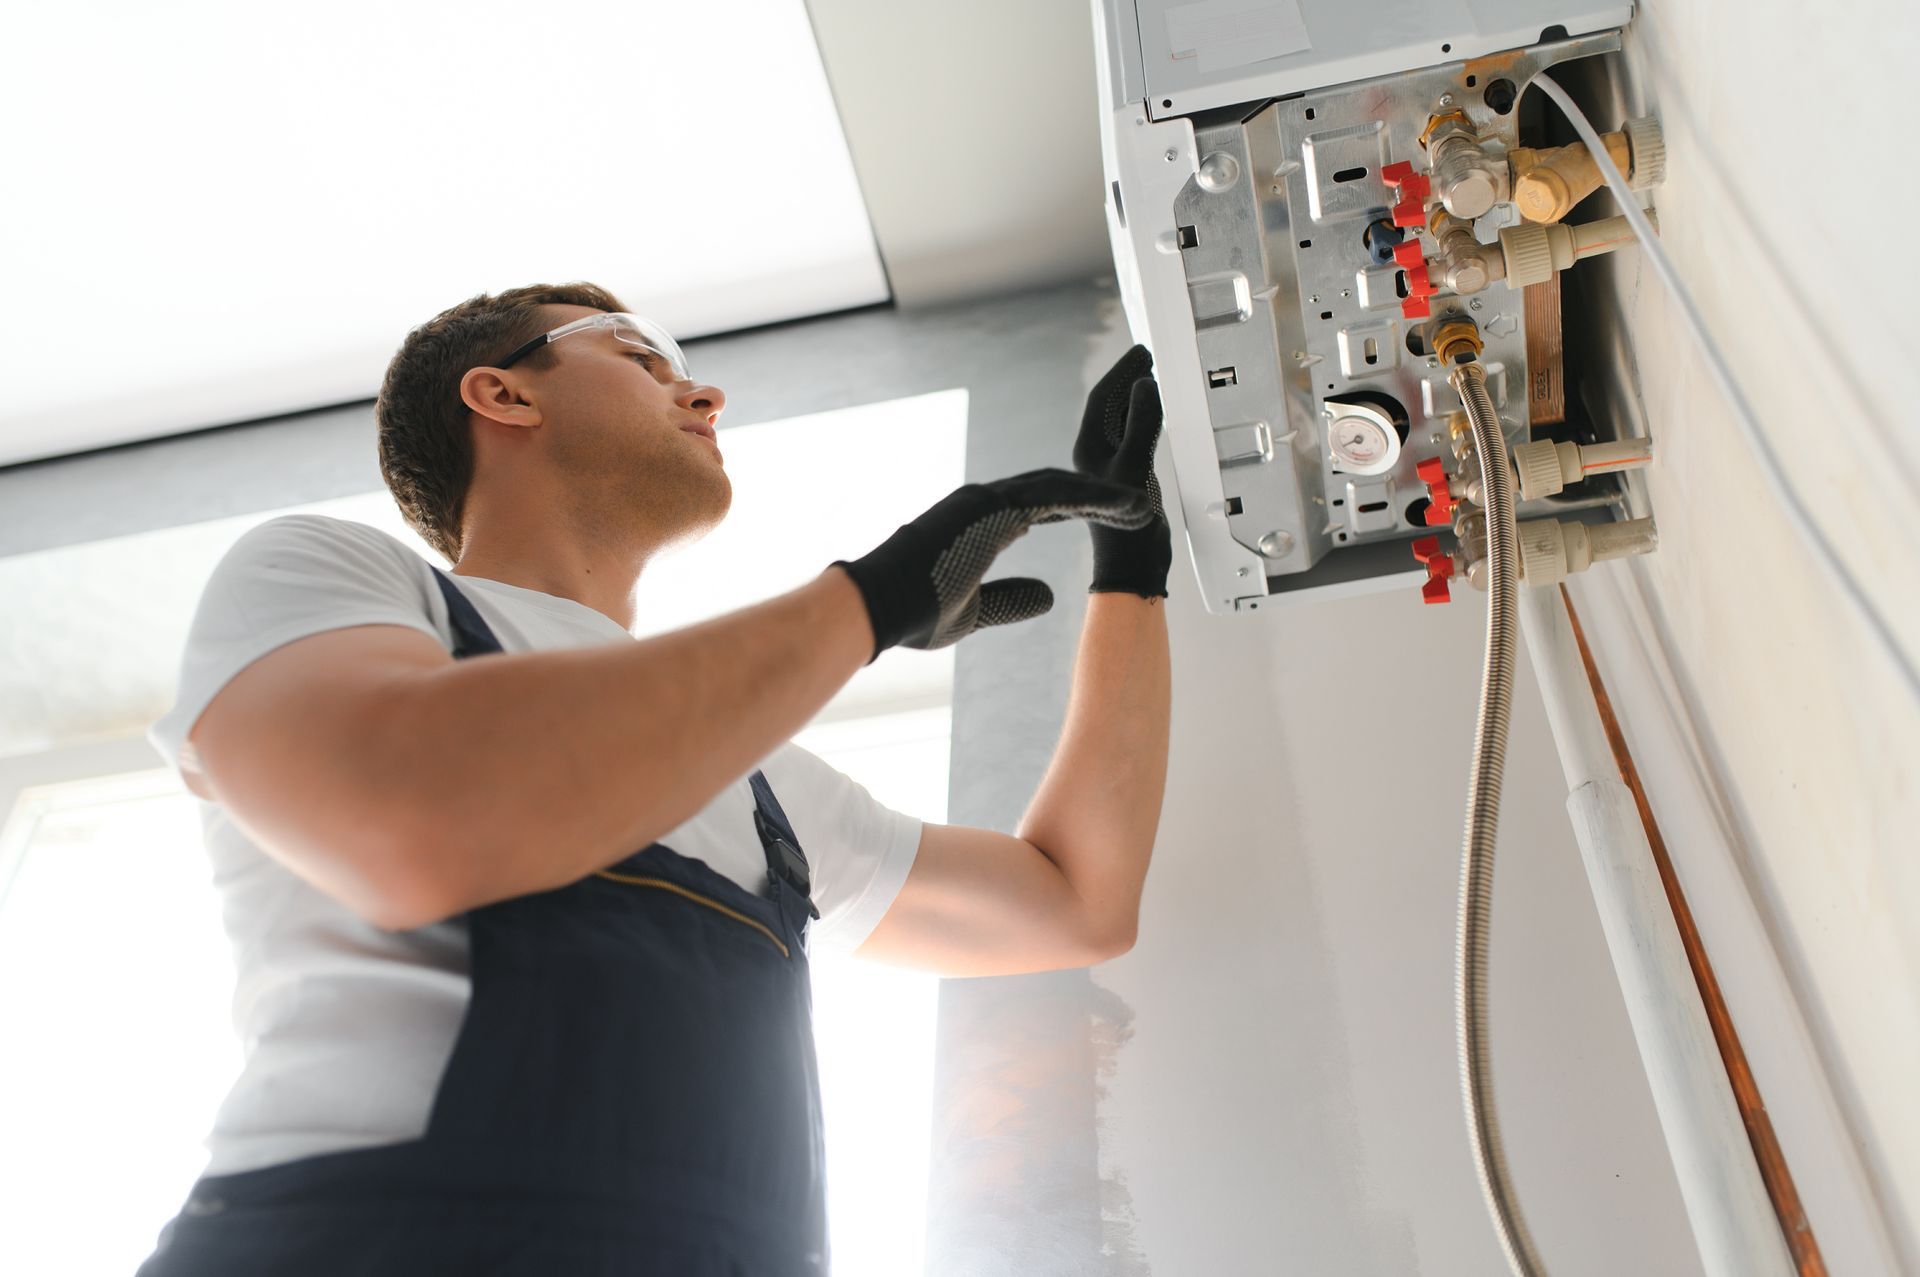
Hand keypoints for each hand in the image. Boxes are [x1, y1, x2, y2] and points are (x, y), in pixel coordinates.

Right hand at [833, 470, 1152, 661]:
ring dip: (1104, 494)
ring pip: (1060, 485)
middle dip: (1098, 494)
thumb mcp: (978, 612)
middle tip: (1137, 504)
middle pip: (1056, 489)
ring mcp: (987, 498)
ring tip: (1143, 504)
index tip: (1110, 513)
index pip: (1041, 507)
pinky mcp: (991, 504)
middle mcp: (986, 502)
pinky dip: (1093, 497)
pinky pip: (1054, 494)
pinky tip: (1125, 503)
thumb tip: (1048, 597)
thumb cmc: (918, 612)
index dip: (1078, 508)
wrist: (882, 608)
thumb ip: (1012, 599)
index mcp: (982, 523)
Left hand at [1073, 344, 1171, 597]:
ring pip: (1122, 421)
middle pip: (1111, 406)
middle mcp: (1096, 455)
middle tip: (1147, 357)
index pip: (1102, 399)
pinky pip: (1134, 438)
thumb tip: (1145, 384)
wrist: (1134, 565)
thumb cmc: (1126, 526)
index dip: (1121, 372)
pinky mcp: (1128, 479)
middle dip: (1128, 380)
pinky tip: (1157, 415)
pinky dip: (1146, 420)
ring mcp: (1111, 467)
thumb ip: (1142, 425)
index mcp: (1088, 449)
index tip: (1141, 353)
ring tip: (1153, 377)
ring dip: (1137, 398)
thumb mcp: (1135, 468)